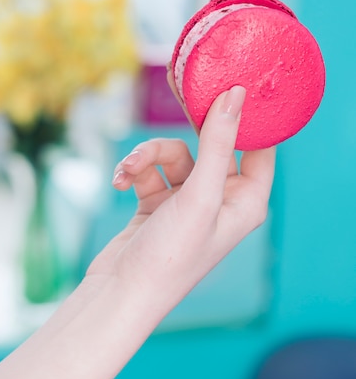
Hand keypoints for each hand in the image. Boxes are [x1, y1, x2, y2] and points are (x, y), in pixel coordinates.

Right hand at [87, 85, 274, 315]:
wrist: (119, 292)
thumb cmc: (171, 255)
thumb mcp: (200, 194)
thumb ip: (218, 143)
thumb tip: (236, 95)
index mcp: (247, 202)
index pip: (260, 148)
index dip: (248, 117)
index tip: (230, 85)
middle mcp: (221, 200)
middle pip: (213, 144)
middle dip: (189, 127)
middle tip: (180, 90)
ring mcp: (189, 201)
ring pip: (174, 154)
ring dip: (147, 156)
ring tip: (128, 170)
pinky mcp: (159, 202)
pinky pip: (150, 170)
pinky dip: (134, 171)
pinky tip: (119, 181)